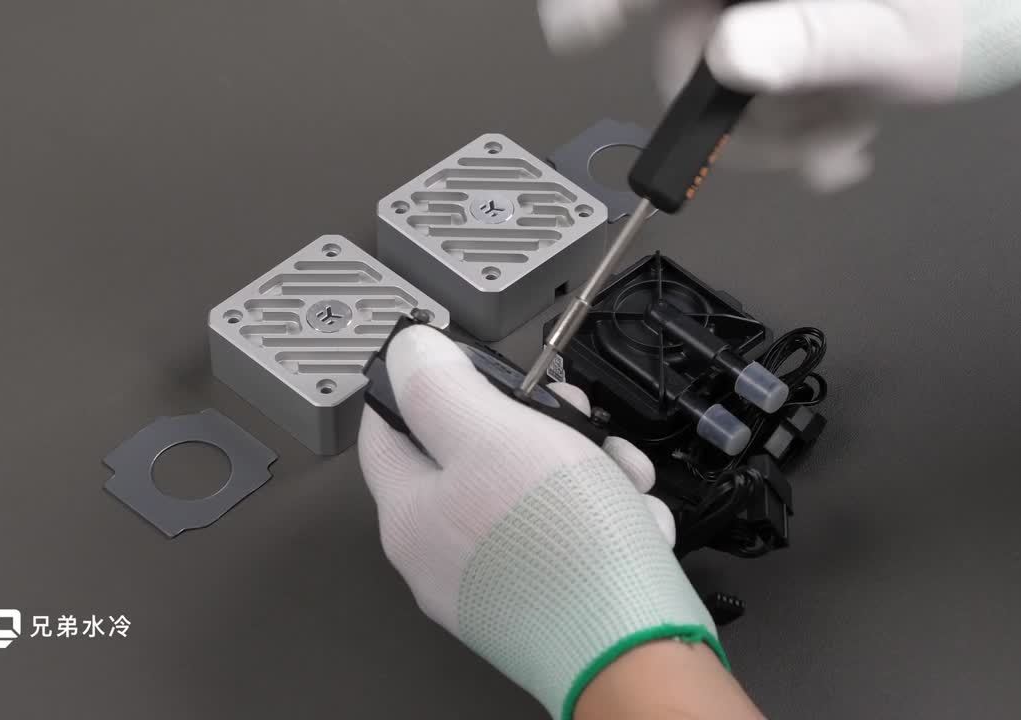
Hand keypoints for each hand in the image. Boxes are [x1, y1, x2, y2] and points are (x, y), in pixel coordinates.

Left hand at [357, 324, 725, 719]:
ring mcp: (494, 580)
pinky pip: (565, 534)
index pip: (387, 426)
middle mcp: (442, 553)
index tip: (471, 365)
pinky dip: (605, 516)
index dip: (427, 381)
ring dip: (586, 467)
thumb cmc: (561, 547)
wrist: (633, 644)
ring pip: (533, 490)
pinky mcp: (545, 599)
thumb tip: (406, 352)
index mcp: (411, 513)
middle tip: (570, 415)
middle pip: (475, 453)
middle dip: (537, 423)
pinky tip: (632, 518)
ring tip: (619, 476)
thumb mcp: (492, 434)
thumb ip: (440, 386)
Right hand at [539, 0, 1020, 190]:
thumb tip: (732, 52)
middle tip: (789, 142)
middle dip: (736, 112)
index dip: (604, 3)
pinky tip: (836, 133)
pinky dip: (793, 120)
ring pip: (726, 76)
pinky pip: (761, 82)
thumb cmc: (994, 6)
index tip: (576, 30)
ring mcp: (777, 9)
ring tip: (840, 134)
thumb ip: (818, 39)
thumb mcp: (903, 37)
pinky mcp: (793, 30)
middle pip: (689, 42)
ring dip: (779, 127)